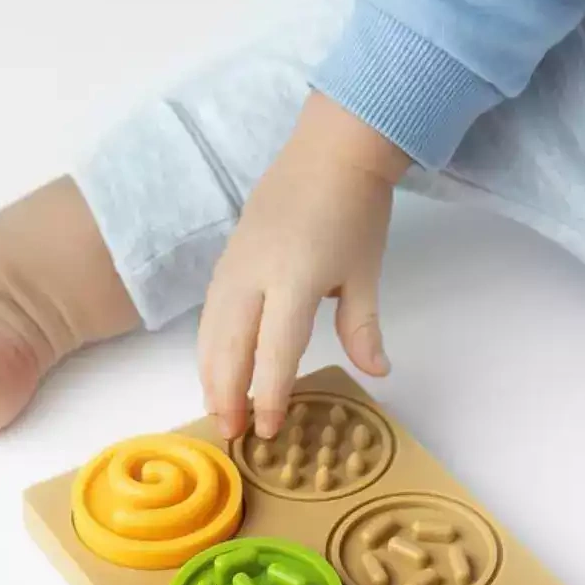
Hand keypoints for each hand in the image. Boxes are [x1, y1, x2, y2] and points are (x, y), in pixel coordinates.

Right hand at [198, 92, 410, 440]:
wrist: (331, 150)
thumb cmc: (356, 212)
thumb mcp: (365, 273)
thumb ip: (363, 327)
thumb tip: (377, 372)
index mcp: (294, 278)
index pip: (275, 350)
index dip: (270, 393)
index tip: (271, 428)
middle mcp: (254, 273)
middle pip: (229, 345)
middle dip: (227, 392)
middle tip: (233, 433)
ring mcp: (235, 263)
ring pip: (211, 330)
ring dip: (210, 373)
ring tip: (218, 411)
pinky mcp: (227, 257)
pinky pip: (210, 311)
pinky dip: (208, 345)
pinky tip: (215, 367)